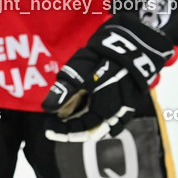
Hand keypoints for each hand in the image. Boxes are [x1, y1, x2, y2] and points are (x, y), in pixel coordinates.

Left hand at [42, 13, 173, 141]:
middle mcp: (116, 114)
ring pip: (105, 125)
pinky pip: (116, 117)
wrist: (131, 46)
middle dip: (73, 128)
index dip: (63, 131)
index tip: (48, 129)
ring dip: (87, 124)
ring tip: (71, 120)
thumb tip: (47, 108)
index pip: (81, 129)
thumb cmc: (102, 60)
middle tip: (57, 123)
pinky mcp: (130, 99)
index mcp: (103, 111)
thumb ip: (64, 92)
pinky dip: (101, 119)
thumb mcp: (78, 74)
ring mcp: (126, 107)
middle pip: (92, 129)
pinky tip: (92, 113)